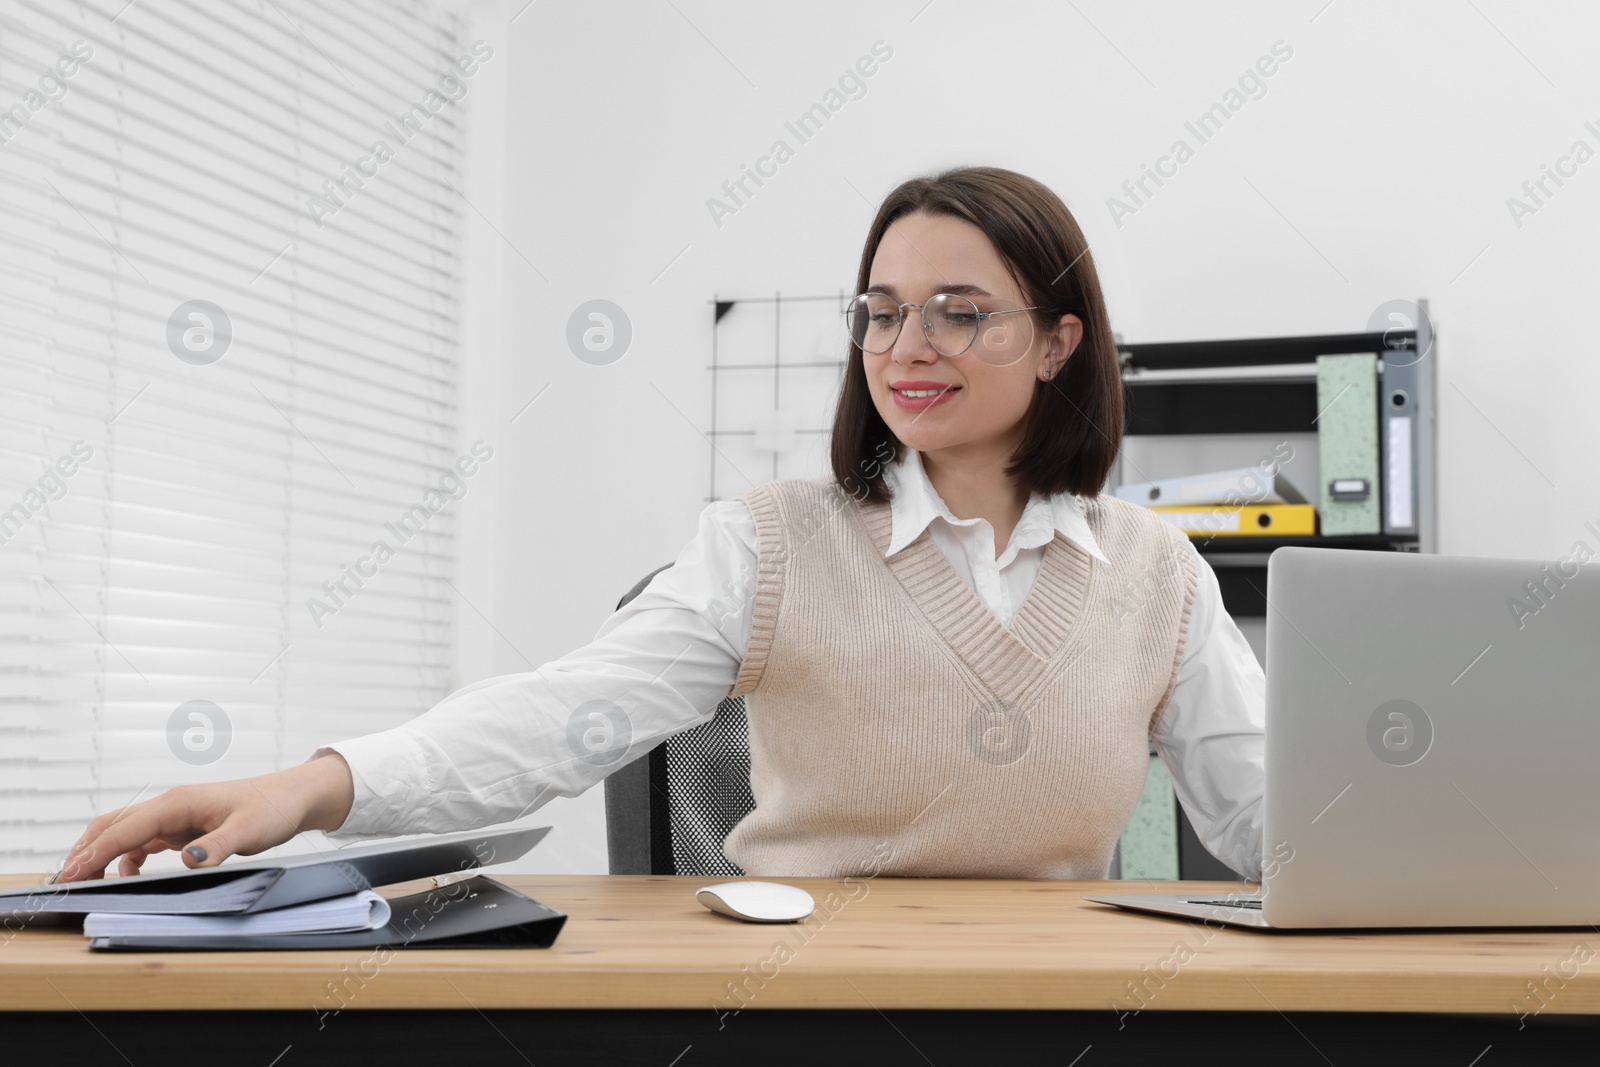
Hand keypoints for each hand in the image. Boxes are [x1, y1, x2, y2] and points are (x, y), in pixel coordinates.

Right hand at [52, 753, 355, 883]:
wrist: (293, 796)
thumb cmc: (273, 808)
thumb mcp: (250, 831)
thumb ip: (219, 846)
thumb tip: (188, 860)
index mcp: (178, 803)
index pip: (125, 828)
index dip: (96, 852)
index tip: (72, 873)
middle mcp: (171, 806)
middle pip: (114, 825)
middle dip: (87, 850)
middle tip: (65, 880)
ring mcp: (176, 815)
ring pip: (125, 830)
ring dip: (102, 852)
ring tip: (84, 879)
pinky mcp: (184, 826)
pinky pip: (144, 839)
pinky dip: (126, 855)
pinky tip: (126, 875)